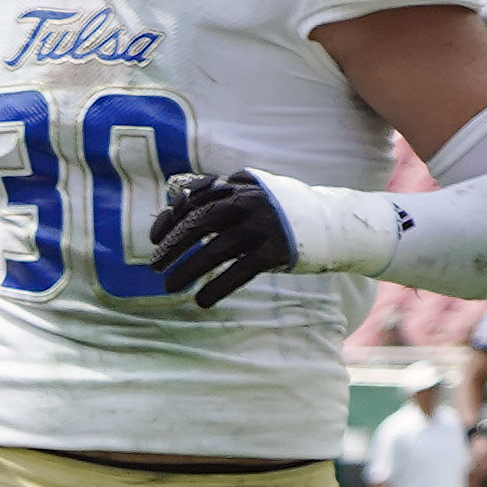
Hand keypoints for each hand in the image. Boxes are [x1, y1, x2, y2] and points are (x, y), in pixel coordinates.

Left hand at [149, 167, 295, 307]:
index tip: (153, 240)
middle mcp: (250, 201)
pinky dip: (217, 288)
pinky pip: (239, 272)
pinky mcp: (276, 250)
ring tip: (170, 287)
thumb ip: (221, 196)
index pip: (194, 198)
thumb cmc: (280, 212)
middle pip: (200, 222)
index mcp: (240, 186)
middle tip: (154, 265)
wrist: (333, 223)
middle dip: (172, 245)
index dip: (170, 219)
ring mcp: (264, 225)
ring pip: (216, 250)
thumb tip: (173, 206)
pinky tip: (202, 301)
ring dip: (188, 270)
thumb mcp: (252, 193)